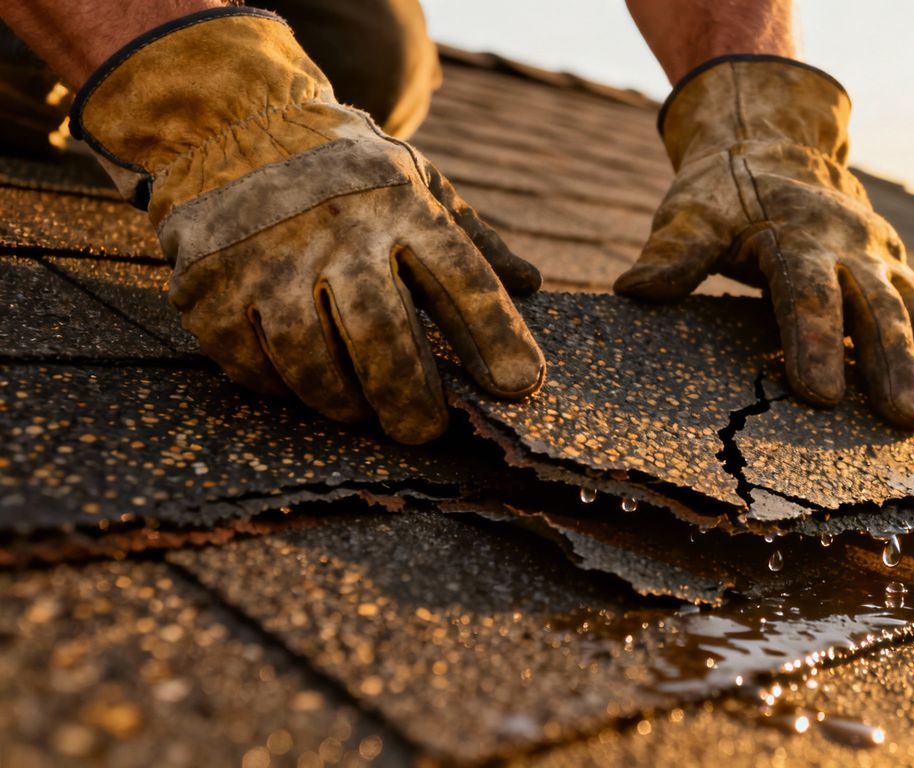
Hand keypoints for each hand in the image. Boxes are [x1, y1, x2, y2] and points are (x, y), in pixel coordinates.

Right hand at [70, 8, 543, 443]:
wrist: (229, 123)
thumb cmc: (344, 170)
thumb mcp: (415, 181)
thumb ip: (471, 238)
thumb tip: (532, 285)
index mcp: (399, 202)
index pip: (462, 278)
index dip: (496, 337)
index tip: (519, 386)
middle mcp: (335, 228)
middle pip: (381, 335)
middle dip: (411, 398)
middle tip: (426, 431)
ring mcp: (265, 257)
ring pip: (311, 361)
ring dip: (343, 401)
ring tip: (362, 411)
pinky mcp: (209, 287)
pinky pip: (250, 365)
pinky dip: (281, 388)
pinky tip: (299, 383)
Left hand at [615, 56, 913, 428]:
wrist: (776, 144)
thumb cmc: (725, 192)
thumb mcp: (692, 211)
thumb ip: (673, 252)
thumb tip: (636, 289)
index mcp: (795, 233)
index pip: (806, 291)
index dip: (812, 341)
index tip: (818, 394)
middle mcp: (850, 246)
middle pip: (876, 307)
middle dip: (891, 364)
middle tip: (902, 419)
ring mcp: (881, 258)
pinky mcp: (898, 272)